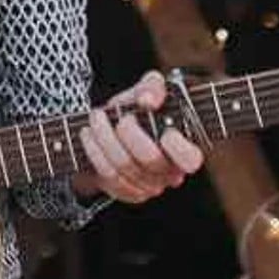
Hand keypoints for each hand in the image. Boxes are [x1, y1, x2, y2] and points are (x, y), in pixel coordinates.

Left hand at [74, 71, 204, 204]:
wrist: (114, 127)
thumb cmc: (139, 110)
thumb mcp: (148, 90)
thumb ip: (153, 86)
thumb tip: (148, 100)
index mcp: (184, 150)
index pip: (190, 159)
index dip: (177, 147)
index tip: (163, 129)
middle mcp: (169, 173)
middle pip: (149, 159)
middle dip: (128, 132)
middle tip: (121, 117)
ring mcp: (148, 186)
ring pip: (124, 166)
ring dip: (104, 137)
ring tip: (96, 117)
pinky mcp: (126, 192)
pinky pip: (108, 176)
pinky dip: (94, 151)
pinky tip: (89, 134)